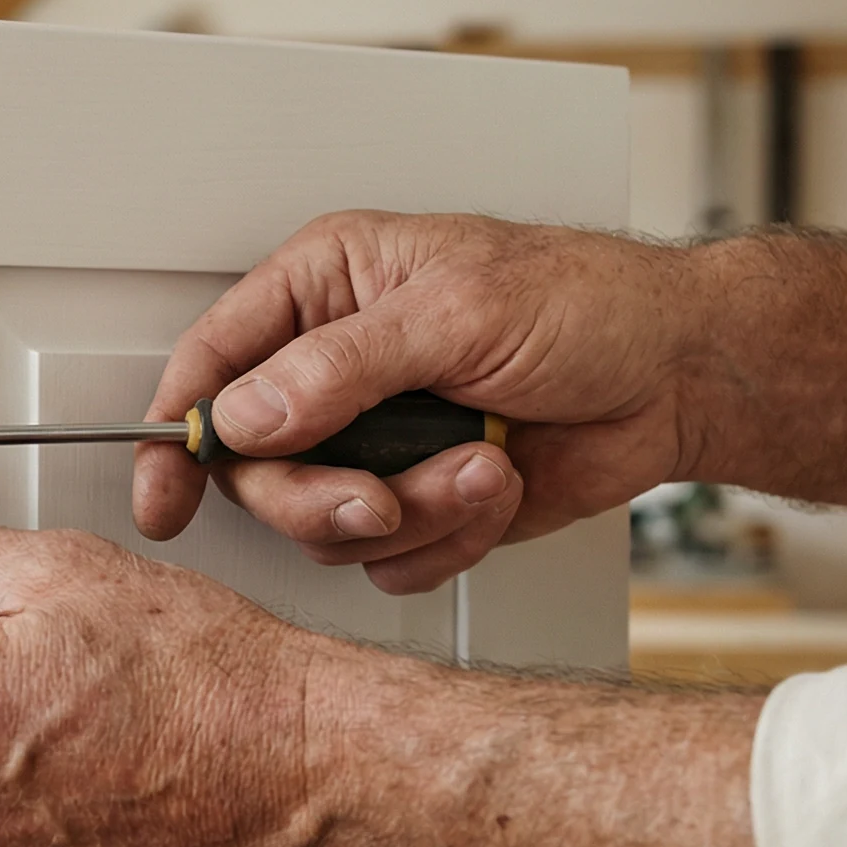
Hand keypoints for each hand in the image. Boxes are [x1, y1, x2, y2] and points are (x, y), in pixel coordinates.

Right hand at [135, 213, 702, 591]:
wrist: (682, 377)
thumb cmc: (590, 305)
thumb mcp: (459, 311)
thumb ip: (341, 365)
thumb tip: (248, 411)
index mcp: (324, 288)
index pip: (211, 361)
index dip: (177, 432)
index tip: (164, 494)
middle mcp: (335, 368)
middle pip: (257, 468)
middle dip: (320, 497)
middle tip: (377, 498)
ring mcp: (376, 439)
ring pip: (323, 523)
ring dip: (411, 512)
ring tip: (479, 467)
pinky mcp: (419, 498)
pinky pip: (388, 558)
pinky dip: (448, 539)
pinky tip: (494, 487)